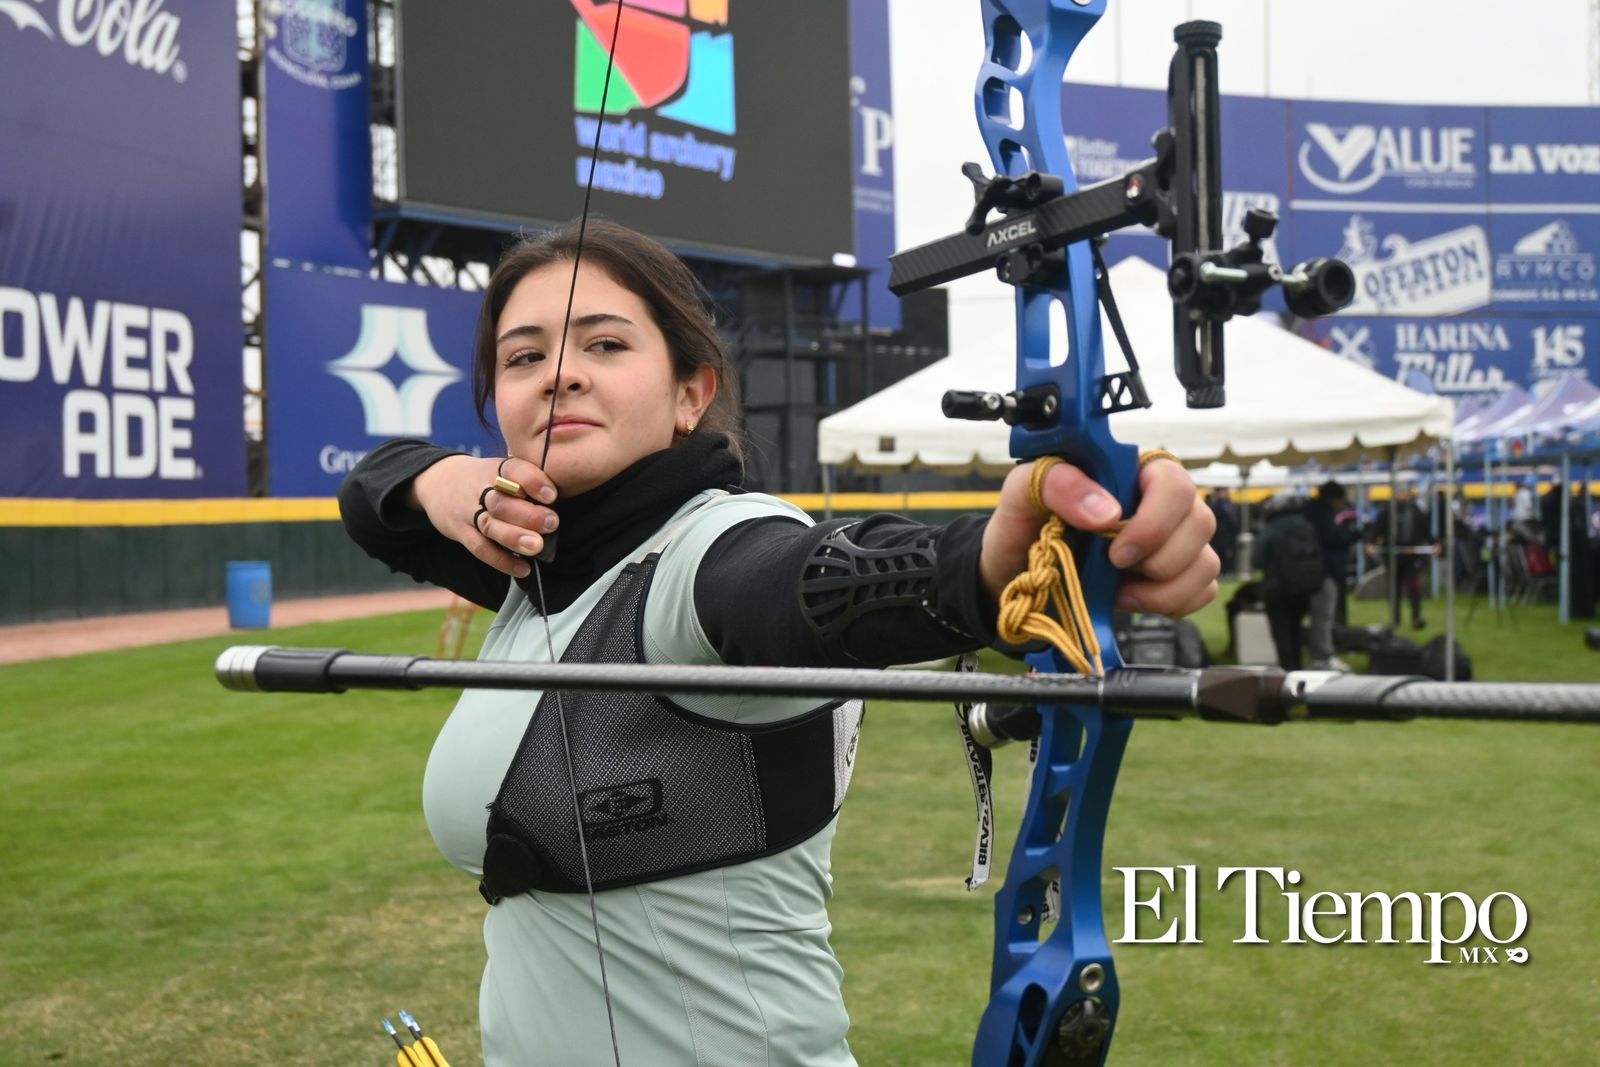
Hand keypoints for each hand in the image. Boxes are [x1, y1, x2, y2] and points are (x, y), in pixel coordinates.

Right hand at [409, 455, 561, 577]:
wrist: (436, 481)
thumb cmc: (483, 479)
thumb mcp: (499, 470)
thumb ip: (525, 482)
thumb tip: (561, 503)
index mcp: (495, 469)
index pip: (512, 469)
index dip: (532, 481)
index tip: (552, 494)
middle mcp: (479, 488)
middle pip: (502, 502)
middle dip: (528, 515)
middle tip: (552, 523)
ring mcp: (467, 511)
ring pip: (490, 525)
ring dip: (514, 537)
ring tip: (537, 547)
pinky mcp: (460, 531)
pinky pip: (479, 548)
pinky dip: (501, 561)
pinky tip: (522, 569)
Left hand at [979, 457, 1218, 616]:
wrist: (1012, 575)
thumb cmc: (1022, 527)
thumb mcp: (1022, 494)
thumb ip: (1057, 483)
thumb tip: (1107, 511)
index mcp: (1129, 472)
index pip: (1174, 482)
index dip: (1155, 521)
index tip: (1116, 549)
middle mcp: (1158, 503)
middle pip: (1200, 523)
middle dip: (1160, 558)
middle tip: (1114, 568)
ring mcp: (1170, 542)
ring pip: (1206, 563)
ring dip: (1164, 588)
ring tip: (1120, 591)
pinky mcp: (1173, 577)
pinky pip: (1202, 591)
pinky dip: (1172, 604)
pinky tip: (1131, 600)